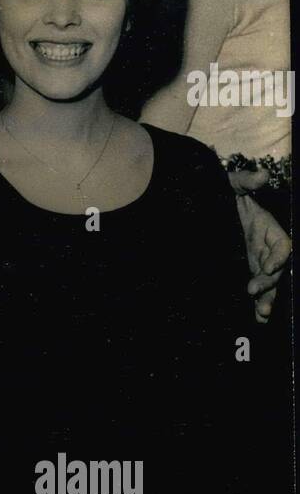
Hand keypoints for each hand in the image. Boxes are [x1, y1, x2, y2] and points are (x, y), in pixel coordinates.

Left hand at [229, 171, 290, 322]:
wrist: (211, 206)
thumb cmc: (226, 193)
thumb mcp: (234, 183)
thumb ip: (246, 181)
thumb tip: (262, 175)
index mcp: (271, 229)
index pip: (283, 245)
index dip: (279, 255)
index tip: (268, 266)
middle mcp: (270, 247)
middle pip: (277, 268)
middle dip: (269, 281)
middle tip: (253, 290)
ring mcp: (262, 260)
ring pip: (271, 282)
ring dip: (268, 298)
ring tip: (263, 314)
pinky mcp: (252, 270)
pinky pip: (260, 287)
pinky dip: (260, 302)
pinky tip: (259, 318)